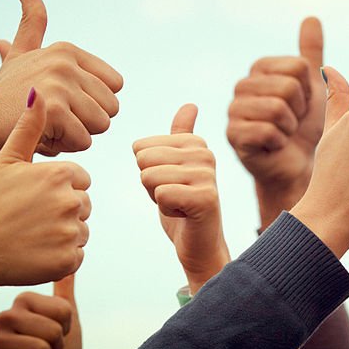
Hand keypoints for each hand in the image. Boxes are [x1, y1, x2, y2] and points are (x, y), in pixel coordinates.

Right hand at [0, 0, 123, 159]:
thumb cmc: (4, 96)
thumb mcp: (20, 55)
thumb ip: (30, 23)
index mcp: (67, 50)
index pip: (115, 86)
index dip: (92, 102)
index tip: (61, 101)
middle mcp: (65, 62)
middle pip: (111, 107)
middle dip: (87, 121)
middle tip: (54, 118)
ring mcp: (59, 83)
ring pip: (101, 124)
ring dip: (77, 135)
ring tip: (49, 126)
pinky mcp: (54, 109)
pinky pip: (84, 140)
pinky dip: (66, 147)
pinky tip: (42, 137)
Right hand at [0, 88, 91, 287]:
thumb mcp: (6, 160)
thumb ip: (29, 127)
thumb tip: (37, 91)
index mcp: (61, 174)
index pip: (79, 180)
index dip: (57, 189)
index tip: (32, 198)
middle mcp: (71, 201)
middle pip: (83, 205)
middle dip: (62, 212)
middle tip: (30, 218)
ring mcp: (70, 232)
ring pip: (81, 231)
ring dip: (62, 235)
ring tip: (31, 235)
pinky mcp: (68, 259)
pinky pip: (76, 257)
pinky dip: (60, 258)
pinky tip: (35, 252)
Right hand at [0, 275, 81, 348]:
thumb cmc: (56, 348)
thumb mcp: (66, 317)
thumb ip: (65, 291)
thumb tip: (70, 263)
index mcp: (22, 300)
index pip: (63, 310)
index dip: (66, 327)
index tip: (56, 332)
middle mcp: (4, 317)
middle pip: (52, 329)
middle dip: (57, 345)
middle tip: (47, 348)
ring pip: (39, 348)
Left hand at [134, 104, 230, 292]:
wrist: (199, 244)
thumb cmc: (183, 205)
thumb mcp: (176, 166)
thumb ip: (180, 135)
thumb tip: (190, 104)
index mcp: (196, 142)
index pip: (141, 148)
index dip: (147, 171)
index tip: (170, 184)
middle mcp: (206, 154)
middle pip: (144, 160)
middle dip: (150, 184)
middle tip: (173, 196)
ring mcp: (208, 175)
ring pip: (150, 177)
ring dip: (157, 198)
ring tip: (179, 204)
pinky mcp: (206, 198)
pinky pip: (161, 194)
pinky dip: (166, 210)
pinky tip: (184, 215)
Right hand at [227, 18, 325, 189]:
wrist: (298, 166)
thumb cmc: (305, 127)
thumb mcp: (314, 87)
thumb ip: (310, 53)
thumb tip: (311, 17)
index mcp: (260, 69)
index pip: (298, 67)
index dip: (309, 91)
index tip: (302, 105)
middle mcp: (242, 85)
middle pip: (288, 86)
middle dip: (300, 110)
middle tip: (292, 122)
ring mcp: (234, 110)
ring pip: (277, 108)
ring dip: (290, 127)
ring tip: (284, 133)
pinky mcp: (232, 135)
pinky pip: (268, 131)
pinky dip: (279, 142)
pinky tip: (274, 146)